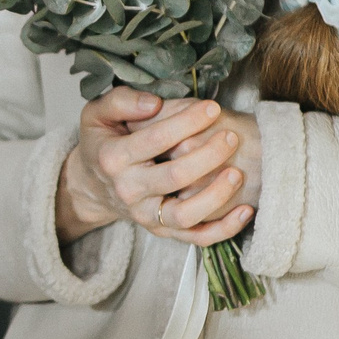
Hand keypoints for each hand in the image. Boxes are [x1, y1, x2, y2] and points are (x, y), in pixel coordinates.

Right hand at [55, 90, 255, 246]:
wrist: (92, 186)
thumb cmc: (102, 142)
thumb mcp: (97, 114)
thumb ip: (120, 101)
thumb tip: (154, 102)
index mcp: (113, 158)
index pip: (155, 139)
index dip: (187, 122)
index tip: (212, 107)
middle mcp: (128, 190)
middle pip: (174, 177)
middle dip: (209, 155)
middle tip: (232, 136)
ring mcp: (145, 215)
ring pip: (185, 215)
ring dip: (216, 195)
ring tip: (237, 173)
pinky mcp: (161, 230)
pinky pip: (195, 237)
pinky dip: (223, 229)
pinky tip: (246, 211)